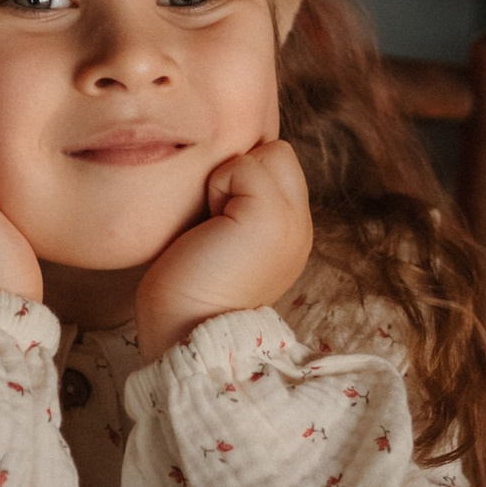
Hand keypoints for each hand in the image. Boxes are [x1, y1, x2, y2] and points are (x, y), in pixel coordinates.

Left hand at [133, 140, 313, 361]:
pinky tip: (210, 226)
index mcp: (291, 234)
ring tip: (213, 224)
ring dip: (228, 177)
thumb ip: (240, 205)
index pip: (279, 166)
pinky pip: (243, 164)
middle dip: (241, 171)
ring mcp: (292, 221)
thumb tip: (226, 161)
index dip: (243, 176)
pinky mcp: (270, 216)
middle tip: (215, 219)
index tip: (217, 220)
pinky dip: (218, 185)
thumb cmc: (185, 292)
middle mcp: (300, 227)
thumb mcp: (226, 241)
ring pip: (266, 151)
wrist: (184, 335)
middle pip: (278, 152)